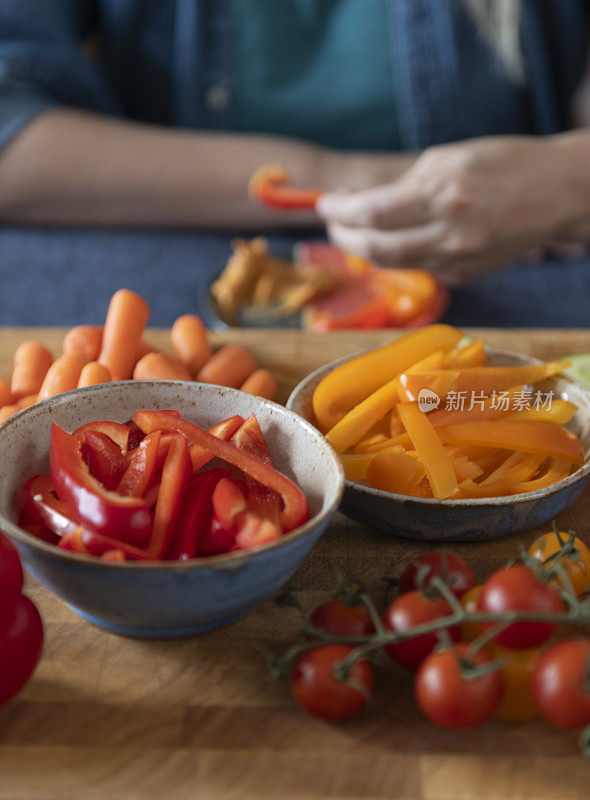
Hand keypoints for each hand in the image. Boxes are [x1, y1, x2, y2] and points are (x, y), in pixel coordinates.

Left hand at [317, 136, 582, 285]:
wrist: (559, 193)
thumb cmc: (503, 163)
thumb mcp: (449, 158)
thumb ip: (405, 184)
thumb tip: (362, 204)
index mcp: (442, 192)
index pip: (371, 212)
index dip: (339, 212)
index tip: (324, 204)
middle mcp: (449, 232)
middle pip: (375, 248)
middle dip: (344, 237)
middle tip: (334, 223)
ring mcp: (459, 260)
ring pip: (395, 264)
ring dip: (367, 248)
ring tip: (357, 230)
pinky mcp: (466, 275)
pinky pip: (421, 268)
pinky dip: (402, 255)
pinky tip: (400, 238)